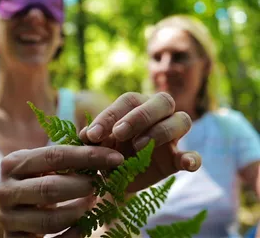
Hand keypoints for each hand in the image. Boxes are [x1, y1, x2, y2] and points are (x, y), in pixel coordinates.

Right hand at [0, 145, 124, 237]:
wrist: (13, 211)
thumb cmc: (37, 181)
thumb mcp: (46, 166)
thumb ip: (68, 155)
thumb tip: (98, 139)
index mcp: (13, 163)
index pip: (54, 156)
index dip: (88, 156)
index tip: (116, 158)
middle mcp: (5, 190)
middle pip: (50, 188)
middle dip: (83, 186)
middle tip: (101, 183)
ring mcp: (7, 218)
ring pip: (50, 220)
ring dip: (79, 212)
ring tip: (92, 202)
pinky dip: (74, 234)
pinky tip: (85, 225)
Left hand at [79, 92, 201, 191]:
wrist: (117, 178)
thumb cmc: (107, 152)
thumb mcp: (97, 145)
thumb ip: (92, 139)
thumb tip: (84, 135)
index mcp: (136, 106)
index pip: (128, 101)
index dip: (110, 116)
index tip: (92, 135)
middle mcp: (158, 115)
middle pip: (162, 101)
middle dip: (140, 116)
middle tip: (118, 134)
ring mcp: (172, 136)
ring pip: (181, 120)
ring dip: (160, 132)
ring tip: (138, 147)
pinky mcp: (178, 159)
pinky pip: (194, 155)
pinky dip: (193, 158)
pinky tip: (187, 163)